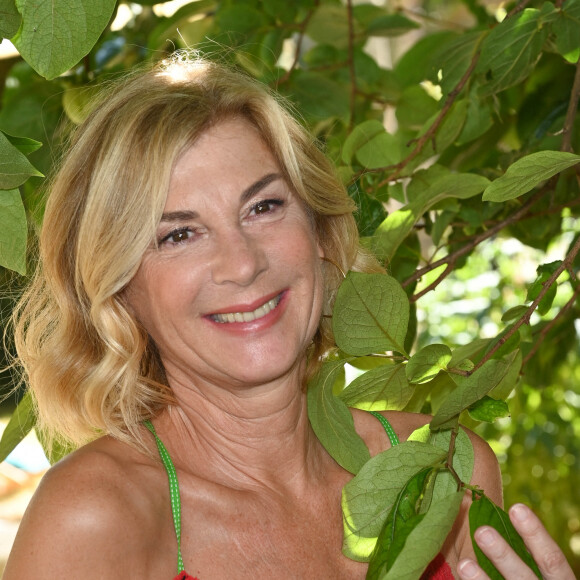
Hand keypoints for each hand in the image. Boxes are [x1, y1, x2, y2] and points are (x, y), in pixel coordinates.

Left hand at [456, 503, 575, 579]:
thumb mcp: (542, 575)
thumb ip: (527, 556)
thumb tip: (498, 517)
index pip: (552, 559)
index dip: (535, 534)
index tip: (516, 508)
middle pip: (524, 578)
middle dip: (503, 556)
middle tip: (482, 532)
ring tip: (464, 564)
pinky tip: (462, 577)